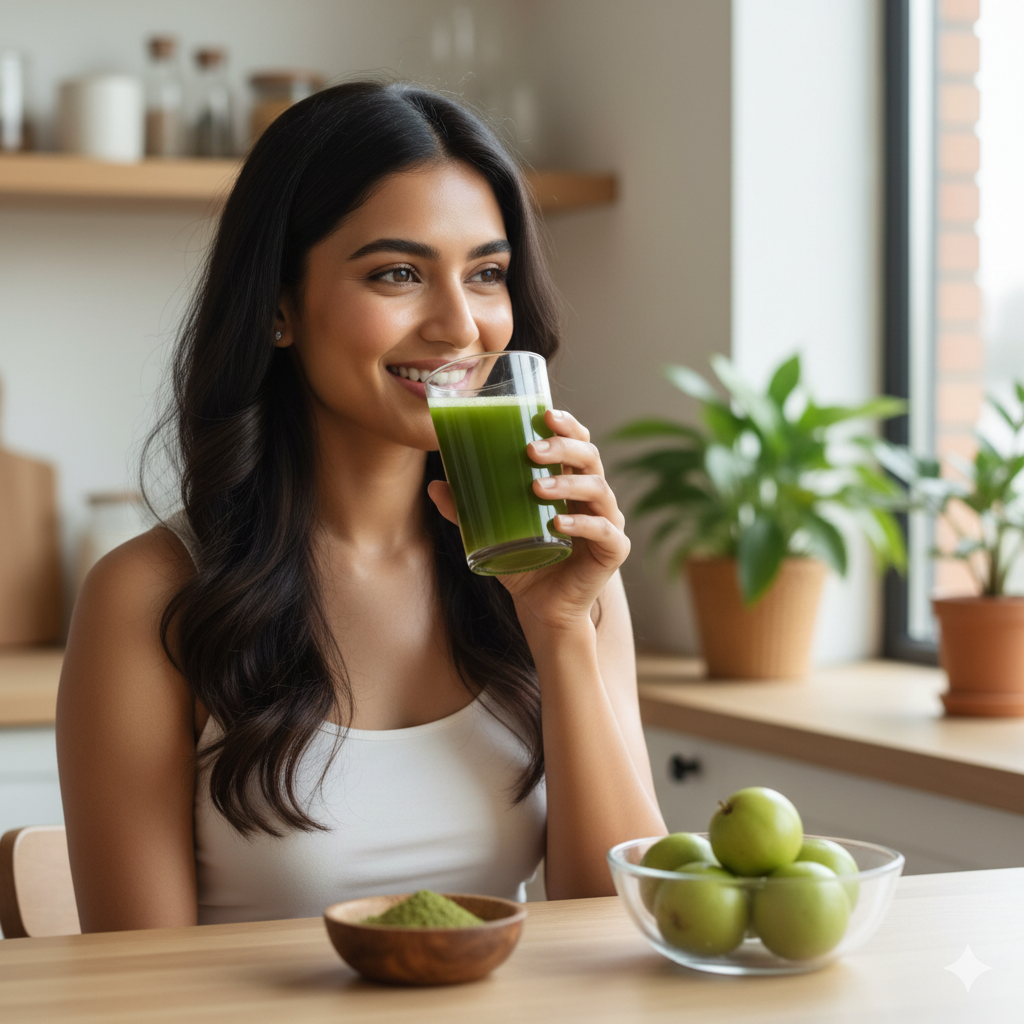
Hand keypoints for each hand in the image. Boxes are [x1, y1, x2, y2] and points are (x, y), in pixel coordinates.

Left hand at [427, 409, 629, 631]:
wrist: (542, 610)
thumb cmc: (523, 563)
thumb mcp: (489, 533)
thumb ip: (465, 511)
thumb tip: (435, 485)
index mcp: (571, 483)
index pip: (577, 443)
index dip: (567, 425)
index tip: (544, 414)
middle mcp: (594, 497)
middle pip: (590, 457)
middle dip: (563, 447)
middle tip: (531, 450)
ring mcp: (608, 522)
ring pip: (599, 489)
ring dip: (568, 482)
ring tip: (537, 487)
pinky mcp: (613, 550)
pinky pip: (604, 530)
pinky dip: (583, 523)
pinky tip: (559, 522)